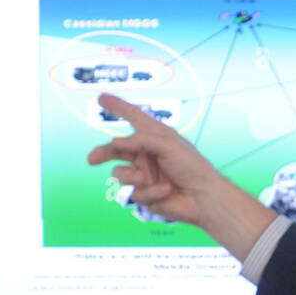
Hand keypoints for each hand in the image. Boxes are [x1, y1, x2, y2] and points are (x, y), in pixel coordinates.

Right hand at [86, 93, 217, 227]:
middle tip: (92, 159)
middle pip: (115, 150)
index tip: (102, 97)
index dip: (118, 107)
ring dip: (131, 176)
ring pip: (119, 174)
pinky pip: (133, 193)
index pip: (133, 117)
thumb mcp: (168, 145)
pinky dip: (149, 191)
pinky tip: (165, 190)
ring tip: (145, 178)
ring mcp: (143, 175)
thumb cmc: (192, 166)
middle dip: (102, 153)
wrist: (203, 197)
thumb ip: (140, 140)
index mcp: (154, 137)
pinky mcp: (144, 194)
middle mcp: (146, 154)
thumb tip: (115, 143)